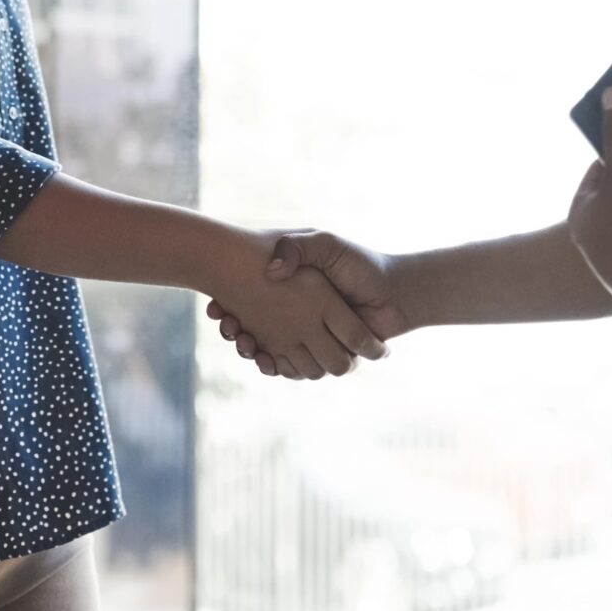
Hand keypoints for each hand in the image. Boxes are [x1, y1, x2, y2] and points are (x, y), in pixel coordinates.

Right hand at [208, 230, 410, 379]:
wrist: (395, 294)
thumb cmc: (359, 265)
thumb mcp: (325, 244)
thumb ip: (298, 248)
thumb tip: (273, 270)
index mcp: (291, 290)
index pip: (247, 299)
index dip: (228, 304)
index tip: (216, 306)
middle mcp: (293, 314)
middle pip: (249, 327)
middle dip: (234, 328)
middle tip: (225, 325)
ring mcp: (304, 336)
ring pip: (265, 348)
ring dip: (249, 348)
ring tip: (241, 340)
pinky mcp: (317, 355)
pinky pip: (289, 366)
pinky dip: (274, 365)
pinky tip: (262, 358)